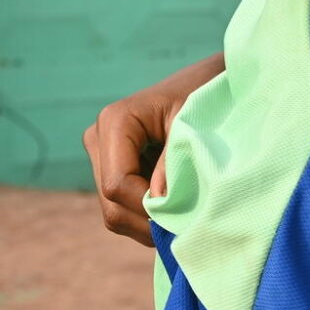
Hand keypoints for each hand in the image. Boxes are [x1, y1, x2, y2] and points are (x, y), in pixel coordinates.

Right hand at [81, 55, 224, 245]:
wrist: (210, 82)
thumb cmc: (208, 97)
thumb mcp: (194, 126)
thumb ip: (173, 163)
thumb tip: (157, 200)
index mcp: (115, 121)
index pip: (117, 184)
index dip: (147, 206)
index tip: (183, 215)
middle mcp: (99, 137)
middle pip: (111, 202)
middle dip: (147, 220)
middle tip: (187, 227)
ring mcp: (102, 154)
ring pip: (114, 210)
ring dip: (148, 221)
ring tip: (185, 217)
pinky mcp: (112, 166)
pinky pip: (122, 205)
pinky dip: (148, 214)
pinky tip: (176, 206)